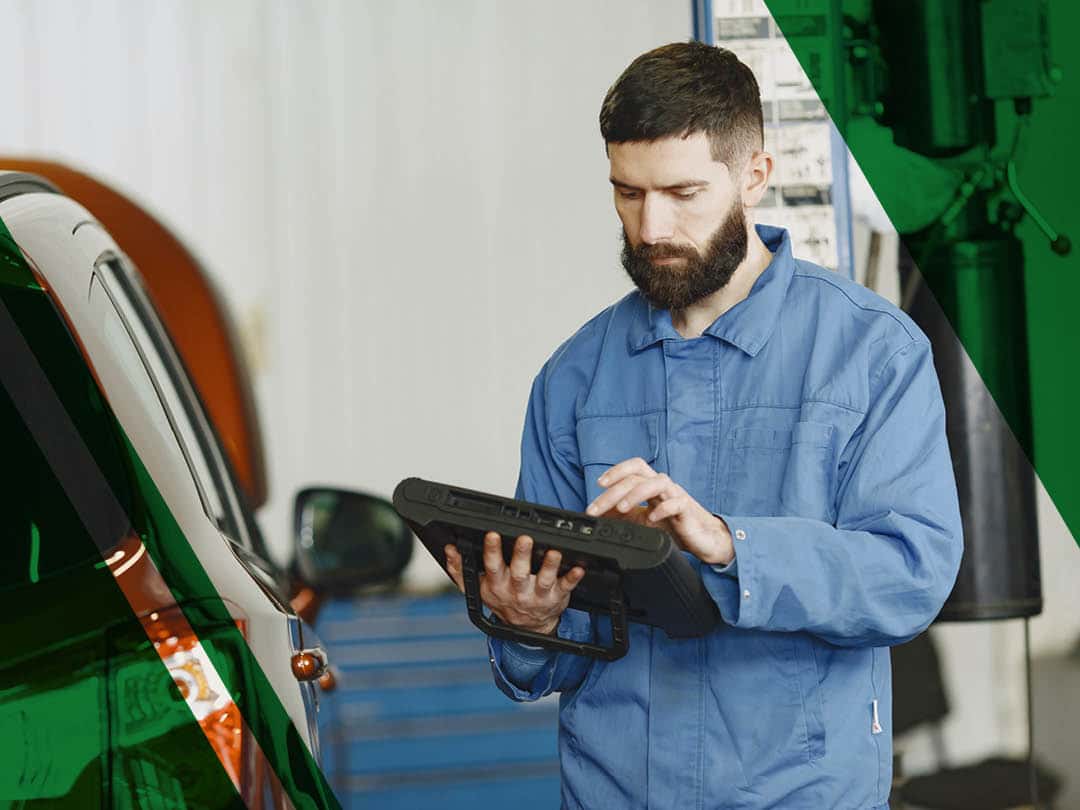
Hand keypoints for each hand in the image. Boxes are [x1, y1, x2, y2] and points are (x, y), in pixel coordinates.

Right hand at [444, 533, 585, 635]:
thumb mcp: (477, 588)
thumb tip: (450, 550)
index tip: (493, 534)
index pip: (492, 566)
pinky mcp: (557, 597)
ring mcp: (538, 595)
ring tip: (554, 551)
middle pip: (518, 571)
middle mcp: (517, 590)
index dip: (492, 550)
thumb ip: (461, 570)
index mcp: (497, 584)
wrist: (527, 628)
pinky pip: (566, 587)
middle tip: (524, 538)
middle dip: (521, 554)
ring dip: (549, 565)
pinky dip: (573, 578)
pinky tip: (579, 568)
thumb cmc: (503, 601)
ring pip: (543, 579)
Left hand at [585, 457, 734, 565]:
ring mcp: (676, 496)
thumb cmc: (675, 526)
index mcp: (652, 485)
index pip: (634, 467)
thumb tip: (599, 514)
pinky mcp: (687, 511)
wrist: (704, 540)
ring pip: (656, 483)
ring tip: (622, 508)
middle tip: (597, 508)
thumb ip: (622, 515)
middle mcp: (663, 486)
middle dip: (614, 491)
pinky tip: (651, 519)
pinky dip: (662, 509)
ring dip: (635, 494)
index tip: (599, 484)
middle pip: (637, 477)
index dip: (616, 471)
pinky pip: (675, 503)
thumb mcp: (642, 520)